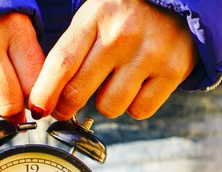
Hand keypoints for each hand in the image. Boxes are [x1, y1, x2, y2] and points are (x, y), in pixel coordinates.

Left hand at [29, 0, 198, 119]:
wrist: (183, 0)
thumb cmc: (128, 15)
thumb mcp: (96, 17)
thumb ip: (73, 51)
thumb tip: (48, 97)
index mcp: (96, 16)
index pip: (62, 62)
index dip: (45, 92)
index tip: (38, 109)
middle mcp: (122, 34)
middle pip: (79, 91)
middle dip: (67, 106)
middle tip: (66, 106)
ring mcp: (149, 53)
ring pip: (109, 107)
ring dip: (106, 102)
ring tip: (115, 82)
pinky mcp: (172, 72)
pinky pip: (139, 111)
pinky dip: (134, 105)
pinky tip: (138, 85)